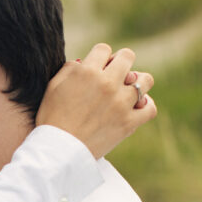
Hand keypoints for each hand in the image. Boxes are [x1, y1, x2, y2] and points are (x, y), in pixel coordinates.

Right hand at [36, 43, 155, 158]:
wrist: (58, 152)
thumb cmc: (51, 120)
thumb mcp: (52, 88)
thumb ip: (68, 70)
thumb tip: (82, 62)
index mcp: (87, 72)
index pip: (104, 49)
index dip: (100, 58)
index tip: (97, 69)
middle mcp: (107, 83)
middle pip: (127, 56)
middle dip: (120, 64)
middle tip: (114, 77)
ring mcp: (120, 103)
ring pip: (145, 80)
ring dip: (138, 83)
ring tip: (128, 92)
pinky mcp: (128, 123)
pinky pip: (150, 108)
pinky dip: (146, 107)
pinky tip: (137, 108)